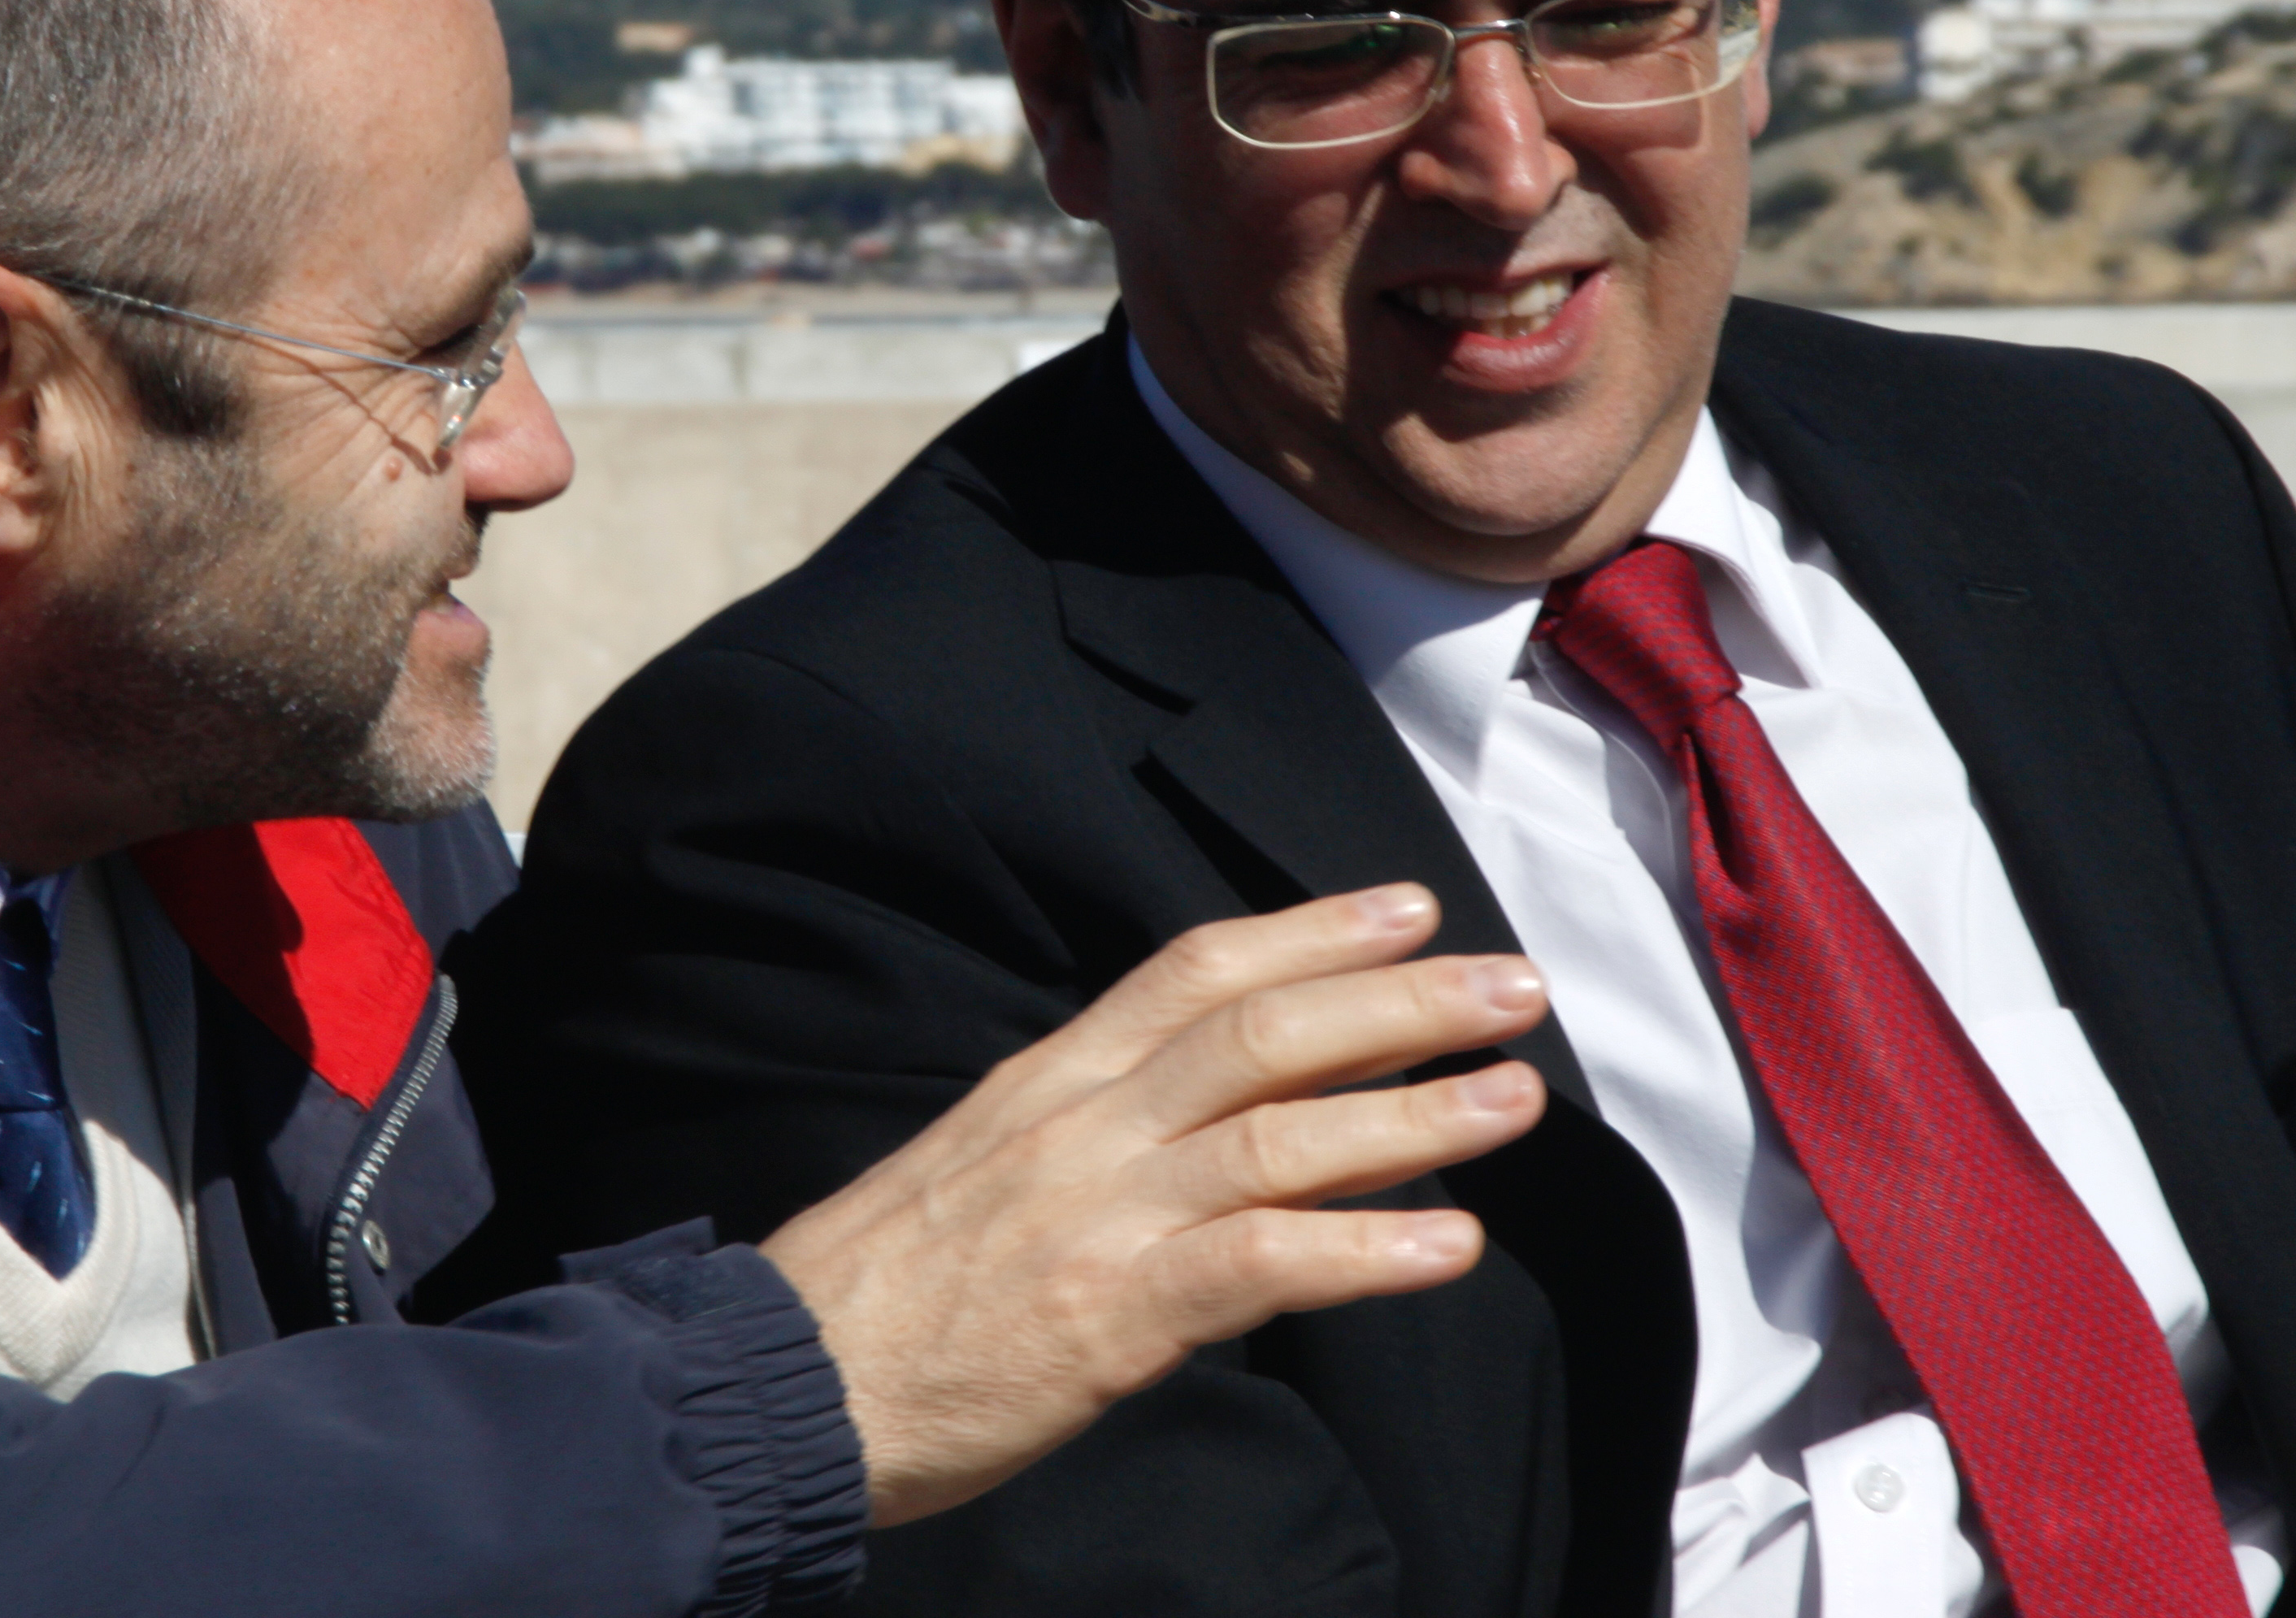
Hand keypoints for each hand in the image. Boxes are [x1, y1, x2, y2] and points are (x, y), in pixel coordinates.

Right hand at [756, 883, 1546, 1525]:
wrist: (780, 1386)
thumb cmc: (879, 1294)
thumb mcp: (979, 1172)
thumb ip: (1088, 1140)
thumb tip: (1201, 1132)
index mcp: (1045, 1084)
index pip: (1190, 971)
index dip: (1310, 932)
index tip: (1408, 909)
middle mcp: (1078, 1128)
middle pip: (1258, 1032)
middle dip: (1398, 999)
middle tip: (1514, 983)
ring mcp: (1094, 1217)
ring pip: (1277, 1135)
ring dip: (1413, 1111)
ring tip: (1514, 1096)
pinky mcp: (1106, 1318)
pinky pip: (1257, 1266)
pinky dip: (1362, 1249)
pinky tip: (1448, 1244)